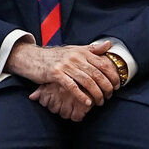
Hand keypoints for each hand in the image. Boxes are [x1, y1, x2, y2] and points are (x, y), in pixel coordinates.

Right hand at [6, 40, 121, 113]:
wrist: (32, 58)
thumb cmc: (54, 56)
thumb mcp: (74, 49)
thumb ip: (92, 49)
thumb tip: (109, 45)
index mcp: (81, 51)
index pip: (103, 64)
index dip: (112, 76)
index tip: (117, 85)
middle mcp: (74, 57)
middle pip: (97, 74)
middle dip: (106, 87)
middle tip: (109, 96)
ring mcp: (65, 65)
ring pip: (87, 81)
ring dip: (96, 94)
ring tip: (100, 101)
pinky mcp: (55, 73)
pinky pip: (72, 86)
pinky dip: (81, 96)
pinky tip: (87, 103)